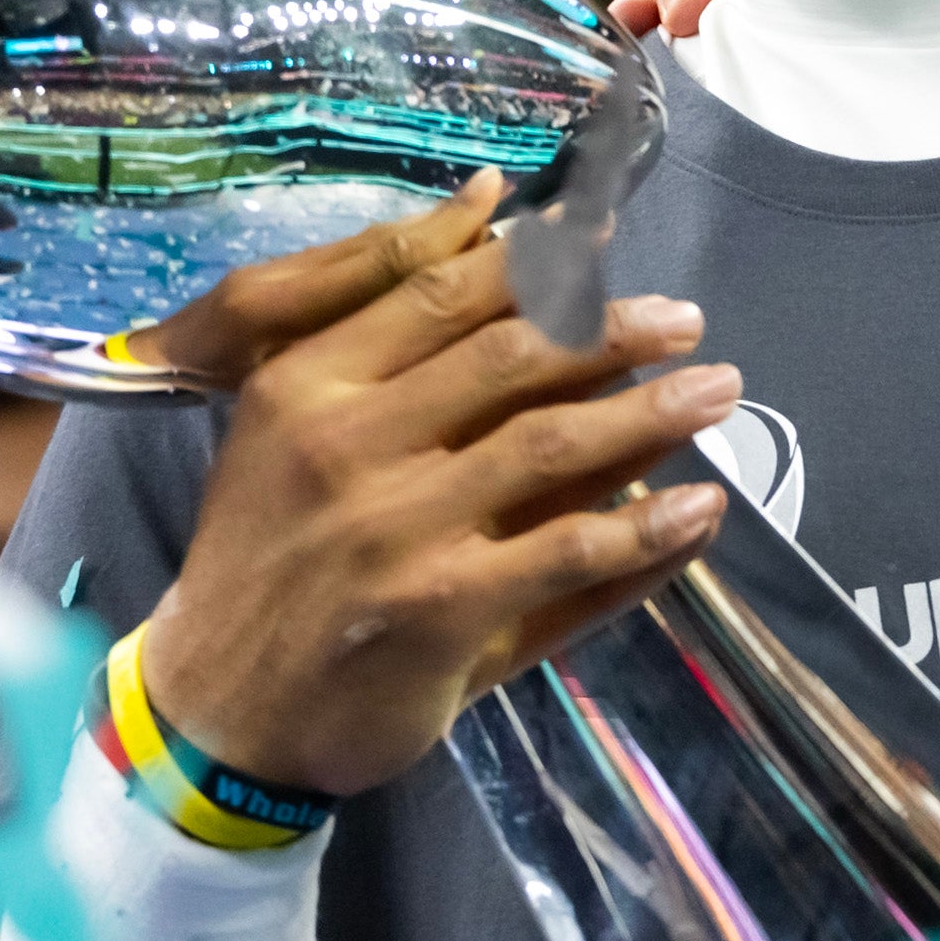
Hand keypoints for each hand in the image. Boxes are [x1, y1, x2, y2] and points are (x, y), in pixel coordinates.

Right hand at [133, 172, 739, 799]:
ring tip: (718, 391)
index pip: (438, 296)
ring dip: (651, 412)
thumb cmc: (275, 564)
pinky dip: (646, 527)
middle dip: (613, 329)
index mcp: (304, 385)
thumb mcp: (297, 437)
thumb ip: (391, 346)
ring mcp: (393, 529)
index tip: (606, 244)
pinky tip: (701, 507)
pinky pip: (568, 551)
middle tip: (685, 319)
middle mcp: (343, 444)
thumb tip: (492, 227)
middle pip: (509, 357)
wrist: (221, 713)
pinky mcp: (441, 609)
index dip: (538, 263)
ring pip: (550, 444)